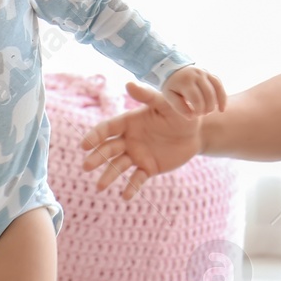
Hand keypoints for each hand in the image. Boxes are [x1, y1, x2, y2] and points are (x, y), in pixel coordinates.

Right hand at [80, 81, 205, 199]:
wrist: (196, 132)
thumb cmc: (180, 113)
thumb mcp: (165, 103)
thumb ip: (147, 96)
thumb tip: (128, 83)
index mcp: (128, 122)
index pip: (107, 129)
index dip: (94, 136)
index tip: (84, 145)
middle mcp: (128, 139)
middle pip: (108, 149)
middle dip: (97, 158)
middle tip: (86, 166)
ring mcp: (137, 155)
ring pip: (118, 166)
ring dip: (108, 176)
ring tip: (100, 187)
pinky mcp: (148, 168)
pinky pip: (137, 179)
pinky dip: (131, 187)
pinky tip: (126, 196)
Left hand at [160, 65, 226, 116]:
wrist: (173, 67)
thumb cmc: (171, 85)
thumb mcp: (170, 95)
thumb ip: (179, 106)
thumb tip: (192, 117)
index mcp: (185, 81)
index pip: (196, 99)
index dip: (198, 110)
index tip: (196, 115)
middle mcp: (196, 75)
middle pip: (208, 94)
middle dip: (208, 107)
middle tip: (203, 114)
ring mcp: (204, 72)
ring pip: (216, 88)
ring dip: (217, 102)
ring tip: (215, 112)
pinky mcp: (209, 73)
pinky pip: (219, 84)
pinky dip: (222, 96)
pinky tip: (222, 108)